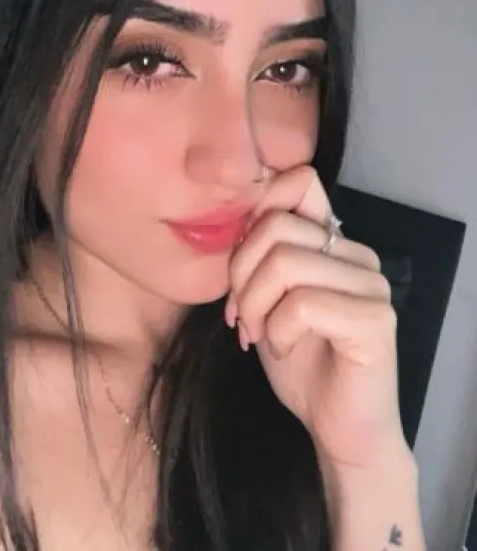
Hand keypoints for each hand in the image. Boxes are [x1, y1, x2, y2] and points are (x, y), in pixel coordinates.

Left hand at [226, 164, 406, 470]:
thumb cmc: (302, 363)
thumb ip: (260, 258)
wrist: (340, 428)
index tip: (243, 260)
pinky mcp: (375, 320)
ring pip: (284, 263)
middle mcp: (357, 254)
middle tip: (239, 316)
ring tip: (257, 334)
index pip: (301, 181)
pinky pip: (303, 304)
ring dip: (254, 306)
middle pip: (276, 226)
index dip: (259, 207)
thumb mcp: (268, 301)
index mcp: (333, 242)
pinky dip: (278, 330)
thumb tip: (235, 221)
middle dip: (240, 275)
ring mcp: (370, 285)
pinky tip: (284, 349)